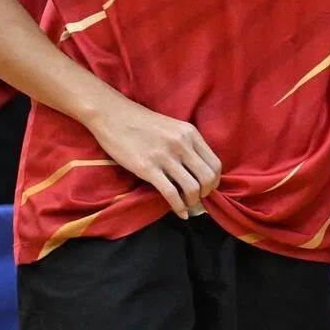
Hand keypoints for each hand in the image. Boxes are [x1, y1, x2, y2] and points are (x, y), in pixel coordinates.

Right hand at [87, 95, 222, 218]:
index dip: (215, 181)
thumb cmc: (143, 122)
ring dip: (193, 202)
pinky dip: (179, 207)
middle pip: (207, 178)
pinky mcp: (147, 168)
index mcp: (190, 133)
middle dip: (206, 193)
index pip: (215, 163)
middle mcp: (182, 144)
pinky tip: (180, 213)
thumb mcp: (173, 127)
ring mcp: (165, 156)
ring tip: (188, 205)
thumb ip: (188, 144)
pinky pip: (171, 193)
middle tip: (199, 199)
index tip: (208, 188)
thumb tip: (200, 169)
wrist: (114, 116)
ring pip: (192, 188)